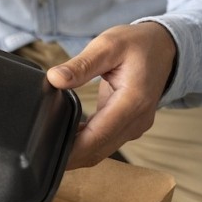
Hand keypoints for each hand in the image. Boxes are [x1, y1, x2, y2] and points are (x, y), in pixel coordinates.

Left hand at [46, 21, 176, 169]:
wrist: (164, 48)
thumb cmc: (137, 44)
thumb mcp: (107, 45)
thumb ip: (81, 65)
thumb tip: (55, 78)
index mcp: (133, 102)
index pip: (97, 136)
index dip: (71, 149)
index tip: (45, 151)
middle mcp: (137, 121)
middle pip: (97, 150)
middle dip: (68, 157)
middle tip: (37, 154)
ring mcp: (134, 127)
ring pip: (100, 151)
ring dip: (75, 154)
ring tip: (45, 148)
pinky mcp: (128, 127)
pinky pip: (103, 143)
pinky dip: (84, 145)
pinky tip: (64, 138)